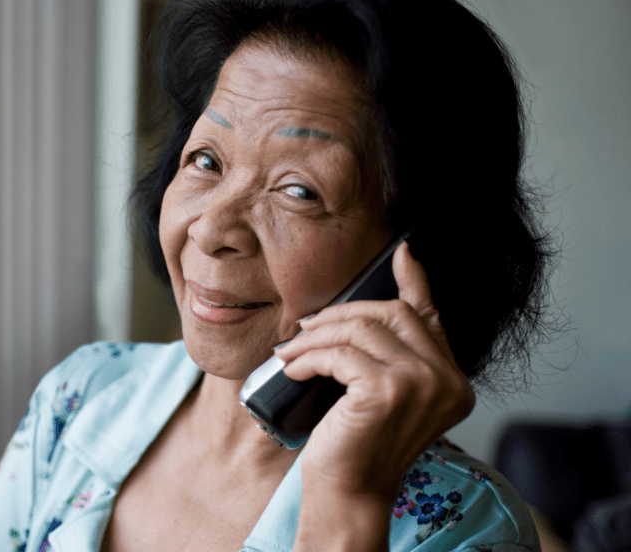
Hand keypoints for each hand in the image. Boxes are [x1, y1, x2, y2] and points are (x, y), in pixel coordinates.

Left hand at [273, 242, 474, 549]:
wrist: (347, 494)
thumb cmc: (358, 444)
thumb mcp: (378, 393)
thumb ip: (387, 354)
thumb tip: (363, 309)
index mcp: (453, 380)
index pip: (431, 316)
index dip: (415, 280)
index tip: (402, 252)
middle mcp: (448, 380)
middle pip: (390, 313)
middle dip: (341, 314)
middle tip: (307, 328)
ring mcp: (423, 383)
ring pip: (360, 329)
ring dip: (317, 336)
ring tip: (293, 352)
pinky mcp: (388, 389)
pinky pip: (340, 353)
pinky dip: (310, 356)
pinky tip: (294, 369)